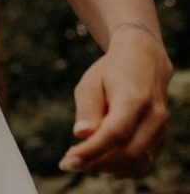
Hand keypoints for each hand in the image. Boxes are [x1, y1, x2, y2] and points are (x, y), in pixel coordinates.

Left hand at [59, 29, 172, 177]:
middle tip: (69, 163)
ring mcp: (161, 129)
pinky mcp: (162, 138)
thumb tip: (81, 135)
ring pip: (137, 163)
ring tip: (82, 162)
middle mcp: (153, 116)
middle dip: (96, 163)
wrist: (144, 61)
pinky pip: (144, 164)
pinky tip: (102, 164)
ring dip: (108, 168)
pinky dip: (123, 170)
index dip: (91, 151)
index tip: (68, 160)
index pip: (114, 134)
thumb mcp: (92, 81)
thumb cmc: (111, 72)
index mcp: (134, 98)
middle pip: (127, 153)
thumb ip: (87, 108)